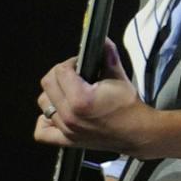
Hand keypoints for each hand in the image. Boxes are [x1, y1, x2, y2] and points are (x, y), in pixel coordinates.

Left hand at [35, 41, 153, 154]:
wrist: (137, 132)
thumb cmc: (129, 107)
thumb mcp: (120, 78)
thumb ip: (108, 57)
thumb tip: (102, 41)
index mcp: (81, 99)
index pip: (61, 71)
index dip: (70, 63)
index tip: (80, 63)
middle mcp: (70, 115)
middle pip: (48, 85)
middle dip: (59, 74)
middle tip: (74, 74)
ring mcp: (66, 129)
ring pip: (43, 104)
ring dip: (53, 94)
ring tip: (68, 92)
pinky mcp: (67, 140)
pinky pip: (42, 132)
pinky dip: (45, 121)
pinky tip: (57, 113)